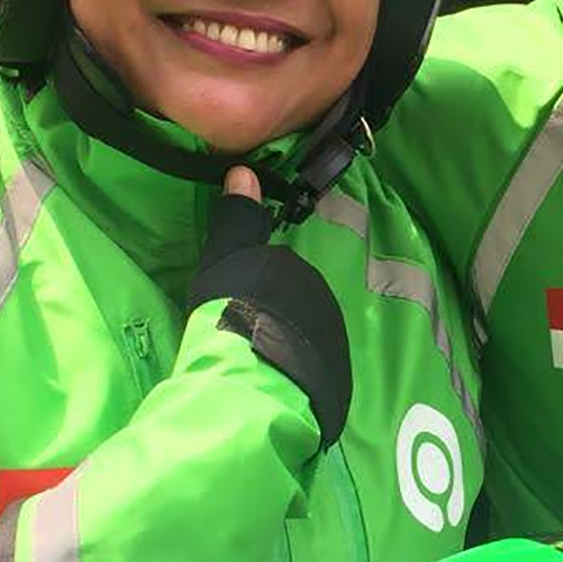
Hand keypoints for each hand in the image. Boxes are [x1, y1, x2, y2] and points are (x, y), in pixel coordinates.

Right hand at [190, 166, 352, 447]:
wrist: (256, 375)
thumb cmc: (235, 309)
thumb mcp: (225, 258)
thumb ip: (237, 218)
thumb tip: (243, 171)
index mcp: (298, 272)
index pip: (280, 276)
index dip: (256, 292)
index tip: (237, 306)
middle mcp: (324, 302)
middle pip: (296, 308)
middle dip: (275, 320)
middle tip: (244, 338)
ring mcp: (334, 344)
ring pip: (306, 341)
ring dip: (287, 350)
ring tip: (256, 367)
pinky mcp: (336, 383)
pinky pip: (313, 375)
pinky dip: (296, 380)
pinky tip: (273, 390)